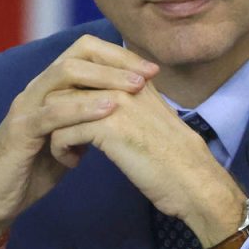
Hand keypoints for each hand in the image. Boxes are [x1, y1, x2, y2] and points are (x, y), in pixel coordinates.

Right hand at [0, 35, 159, 238]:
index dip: (118, 56)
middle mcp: (36, 90)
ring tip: (135, 88)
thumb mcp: (67, 139)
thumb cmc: (30, 170)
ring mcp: (25, 108)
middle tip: (148, 75)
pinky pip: (51, 113)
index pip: (83, 53)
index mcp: (49, 89)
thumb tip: (121, 112)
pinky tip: (108, 110)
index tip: (151, 70)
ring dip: (104, 79)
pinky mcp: (19, 131)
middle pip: (76, 56)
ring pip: (64, 76)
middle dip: (116, 62)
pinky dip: (81, 108)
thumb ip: (86, 122)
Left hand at [47, 81, 245, 246]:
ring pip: (58, 105)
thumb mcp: (149, 118)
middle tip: (64, 134)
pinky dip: (61, 150)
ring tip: (67, 150)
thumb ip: (129, 103)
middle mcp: (125, 83)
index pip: (86, 68)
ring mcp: (116, 102)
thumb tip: (102, 101)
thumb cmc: (172, 157)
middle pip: (66, 83)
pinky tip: (74, 162)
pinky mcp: (108, 128)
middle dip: (57, 109)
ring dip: (55, 129)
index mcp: (135, 78)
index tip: (72, 117)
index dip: (71, 93)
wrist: (192, 181)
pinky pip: (62, 132)